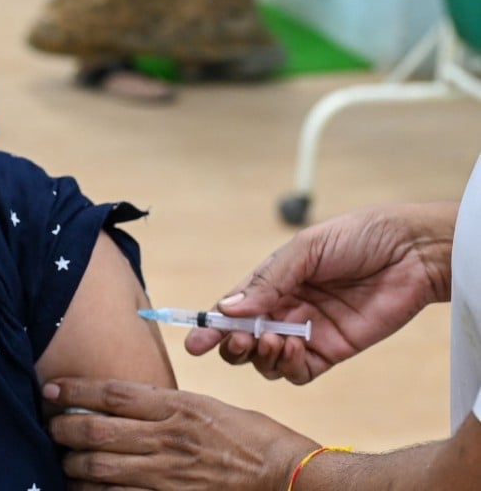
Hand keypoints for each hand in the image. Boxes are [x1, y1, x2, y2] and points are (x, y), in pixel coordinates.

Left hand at [44, 378, 315, 489]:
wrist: (288, 478)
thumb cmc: (251, 439)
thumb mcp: (208, 407)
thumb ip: (166, 406)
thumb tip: (125, 403)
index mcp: (177, 406)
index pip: (113, 392)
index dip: (76, 389)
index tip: (52, 388)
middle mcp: (167, 438)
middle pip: (98, 429)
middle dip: (63, 426)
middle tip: (49, 424)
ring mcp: (168, 474)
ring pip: (101, 466)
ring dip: (73, 462)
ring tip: (62, 458)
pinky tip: (84, 487)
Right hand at [186, 202, 455, 383]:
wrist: (413, 252)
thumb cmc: (360, 236)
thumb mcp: (306, 249)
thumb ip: (268, 281)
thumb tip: (227, 308)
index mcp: (272, 282)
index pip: (232, 309)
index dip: (211, 326)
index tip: (196, 341)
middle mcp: (284, 309)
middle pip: (243, 340)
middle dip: (232, 345)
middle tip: (238, 341)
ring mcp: (307, 332)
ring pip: (266, 360)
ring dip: (261, 356)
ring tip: (275, 339)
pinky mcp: (332, 352)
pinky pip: (298, 373)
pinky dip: (287, 367)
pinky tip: (295, 348)